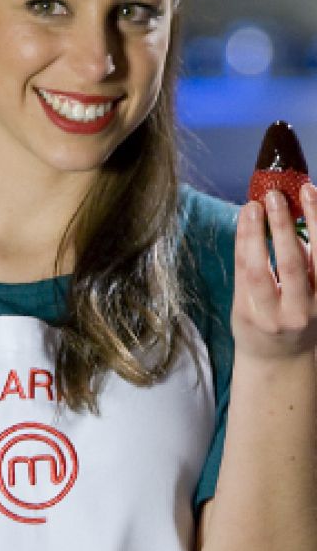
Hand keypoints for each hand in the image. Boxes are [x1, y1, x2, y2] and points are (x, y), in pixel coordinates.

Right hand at [233, 185, 316, 363]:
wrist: (283, 357)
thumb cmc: (256, 326)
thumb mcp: (241, 305)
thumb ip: (248, 270)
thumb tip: (255, 224)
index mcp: (258, 315)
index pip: (253, 269)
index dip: (250, 237)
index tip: (249, 208)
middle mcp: (291, 313)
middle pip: (289, 264)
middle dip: (280, 226)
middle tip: (274, 196)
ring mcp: (316, 307)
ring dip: (314, 222)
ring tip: (306, 192)